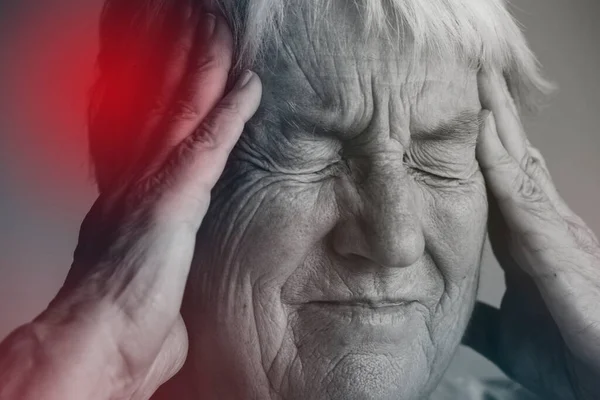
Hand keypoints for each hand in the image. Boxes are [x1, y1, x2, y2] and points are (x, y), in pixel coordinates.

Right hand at [0, 10, 260, 399]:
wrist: (98, 351)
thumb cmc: (122, 334)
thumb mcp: (146, 300)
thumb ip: (163, 288)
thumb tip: (173, 313)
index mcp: (126, 205)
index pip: (147, 136)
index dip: (161, 99)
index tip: (174, 71)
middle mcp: (133, 185)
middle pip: (160, 110)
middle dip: (179, 66)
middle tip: (195, 27)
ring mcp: (150, 188)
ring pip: (181, 114)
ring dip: (203, 72)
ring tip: (220, 35)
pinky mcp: (171, 201)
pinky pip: (208, 144)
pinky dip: (229, 113)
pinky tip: (248, 85)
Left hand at [463, 69, 599, 398]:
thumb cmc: (567, 351)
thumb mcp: (511, 331)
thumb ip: (481, 314)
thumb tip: (447, 305)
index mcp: (526, 238)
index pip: (498, 178)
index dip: (478, 143)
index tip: (449, 110)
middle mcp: (541, 224)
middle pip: (510, 157)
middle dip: (489, 115)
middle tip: (465, 72)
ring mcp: (554, 231)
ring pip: (517, 165)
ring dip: (494, 123)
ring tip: (475, 80)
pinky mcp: (559, 252)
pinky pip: (524, 199)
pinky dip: (501, 165)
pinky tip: (483, 136)